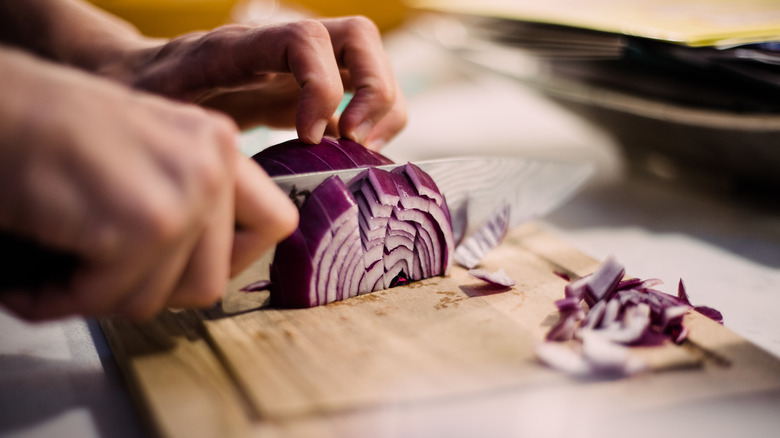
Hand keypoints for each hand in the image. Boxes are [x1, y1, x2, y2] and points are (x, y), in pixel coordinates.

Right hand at [0, 48, 297, 320]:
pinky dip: (60, 299)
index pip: (275, 224)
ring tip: (60, 268)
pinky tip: (33, 279)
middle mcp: (214, 164)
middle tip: (99, 275)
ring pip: (161, 299)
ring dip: (101, 296)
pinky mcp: (146, 225)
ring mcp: (187, 194)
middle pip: (211, 281)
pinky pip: (111, 298)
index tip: (184, 266)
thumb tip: (216, 273)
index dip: (233, 260)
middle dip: (147, 290)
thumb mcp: (148, 155)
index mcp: (219, 146)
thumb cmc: (50, 132)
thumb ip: (193, 201)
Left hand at [104, 16, 405, 149]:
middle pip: (358, 36)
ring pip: (370, 61)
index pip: (304, 39)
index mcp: (240, 46)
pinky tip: (350, 154)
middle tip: (356, 142)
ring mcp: (299, 66)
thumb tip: (236, 170)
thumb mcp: (155, 111)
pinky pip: (361, 92)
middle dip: (375, 90)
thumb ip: (194, 130)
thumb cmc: (143, 96)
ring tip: (360, 151)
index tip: (309, 137)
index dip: (322, 87)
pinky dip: (374, 122)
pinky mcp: (306, 89)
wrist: (141, 78)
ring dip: (384, 107)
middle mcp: (279, 47)